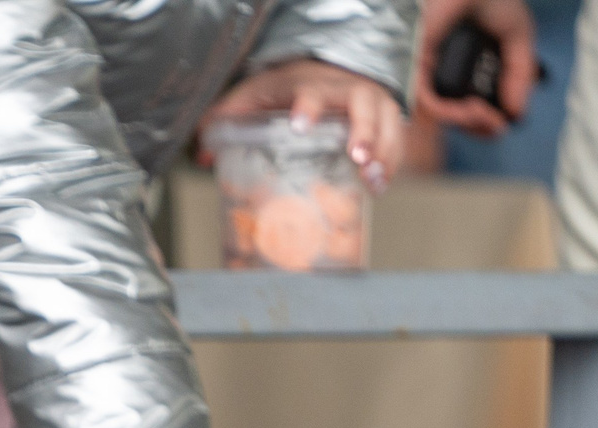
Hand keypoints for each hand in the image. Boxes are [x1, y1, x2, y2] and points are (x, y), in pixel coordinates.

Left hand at [202, 59, 405, 191]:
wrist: (325, 71)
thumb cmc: (287, 88)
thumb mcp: (253, 96)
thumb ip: (226, 121)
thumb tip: (202, 154)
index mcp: (310, 85)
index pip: (311, 92)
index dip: (308, 107)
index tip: (300, 126)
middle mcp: (345, 91)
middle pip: (362, 104)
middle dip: (363, 130)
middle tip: (357, 156)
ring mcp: (370, 103)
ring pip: (387, 121)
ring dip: (383, 151)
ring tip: (374, 179)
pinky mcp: (384, 118)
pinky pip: (395, 138)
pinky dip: (391, 161)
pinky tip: (380, 185)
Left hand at [415, 0, 536, 136]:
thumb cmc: (493, 0)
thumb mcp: (518, 37)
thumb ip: (520, 74)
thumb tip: (517, 113)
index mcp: (465, 69)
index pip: (469, 108)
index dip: (486, 123)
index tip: (504, 123)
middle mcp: (444, 74)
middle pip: (455, 117)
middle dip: (478, 129)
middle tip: (498, 126)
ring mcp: (429, 73)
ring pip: (440, 115)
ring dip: (467, 124)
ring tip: (488, 117)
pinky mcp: (416, 68)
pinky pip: (427, 102)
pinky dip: (450, 113)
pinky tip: (473, 109)